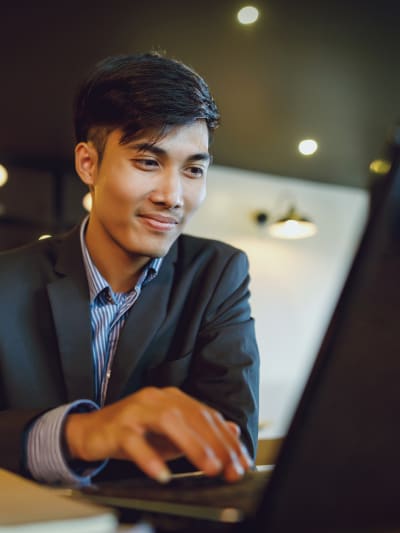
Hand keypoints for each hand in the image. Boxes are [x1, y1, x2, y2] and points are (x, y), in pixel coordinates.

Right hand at [64, 387, 252, 482]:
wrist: (91, 431)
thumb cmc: (134, 432)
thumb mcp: (171, 434)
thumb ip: (199, 431)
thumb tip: (233, 432)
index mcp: (173, 398)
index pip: (207, 415)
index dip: (227, 439)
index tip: (242, 462)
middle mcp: (157, 399)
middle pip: (192, 416)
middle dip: (216, 444)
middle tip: (231, 468)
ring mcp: (137, 411)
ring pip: (168, 422)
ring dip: (192, 445)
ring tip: (209, 467)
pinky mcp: (117, 427)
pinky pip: (134, 441)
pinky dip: (149, 458)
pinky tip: (161, 474)